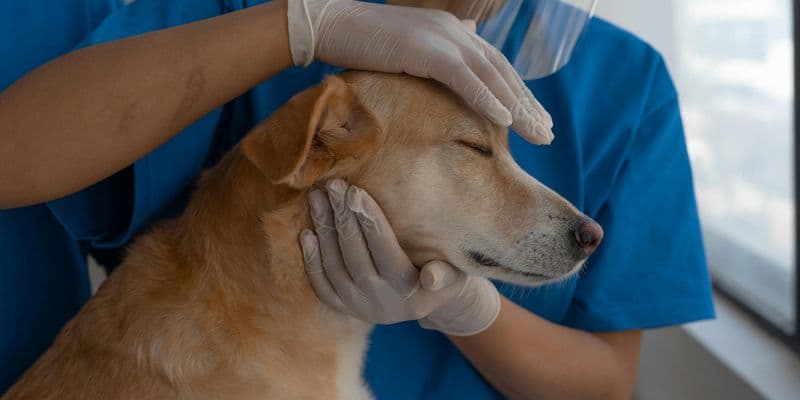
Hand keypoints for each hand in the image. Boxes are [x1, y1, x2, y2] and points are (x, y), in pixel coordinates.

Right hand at [286, 0, 553, 144]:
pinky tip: (507, 122)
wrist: (331, 24)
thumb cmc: (362, 42)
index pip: (495, 67)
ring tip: (538, 134)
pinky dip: (489, 100)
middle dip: (528, 105)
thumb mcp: (409, 49)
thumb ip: (437, 54)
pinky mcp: (427, 50)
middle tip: (547, 135)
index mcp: (453, 33)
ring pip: (492, 77)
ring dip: (518, 108)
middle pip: (502, 73)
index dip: (518, 94)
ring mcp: (443, 39)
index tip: (534, 120)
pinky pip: (466, 80)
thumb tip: (464, 49)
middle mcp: (456, 32)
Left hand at [299, 179, 500, 335]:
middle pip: (356, 256)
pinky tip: (307, 233)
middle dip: (343, 218)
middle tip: (332, 186)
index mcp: (409, 292)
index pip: (385, 250)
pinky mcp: (344, 309)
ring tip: (317, 198)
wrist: (428, 304)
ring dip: (324, 231)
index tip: (355, 191)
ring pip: (335, 268)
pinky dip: (313, 261)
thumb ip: (445, 274)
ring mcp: (359, 308)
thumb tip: (432, 277)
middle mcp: (381, 303)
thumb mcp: (455, 277)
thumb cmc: (445, 278)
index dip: (369, 221)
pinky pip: (322, 286)